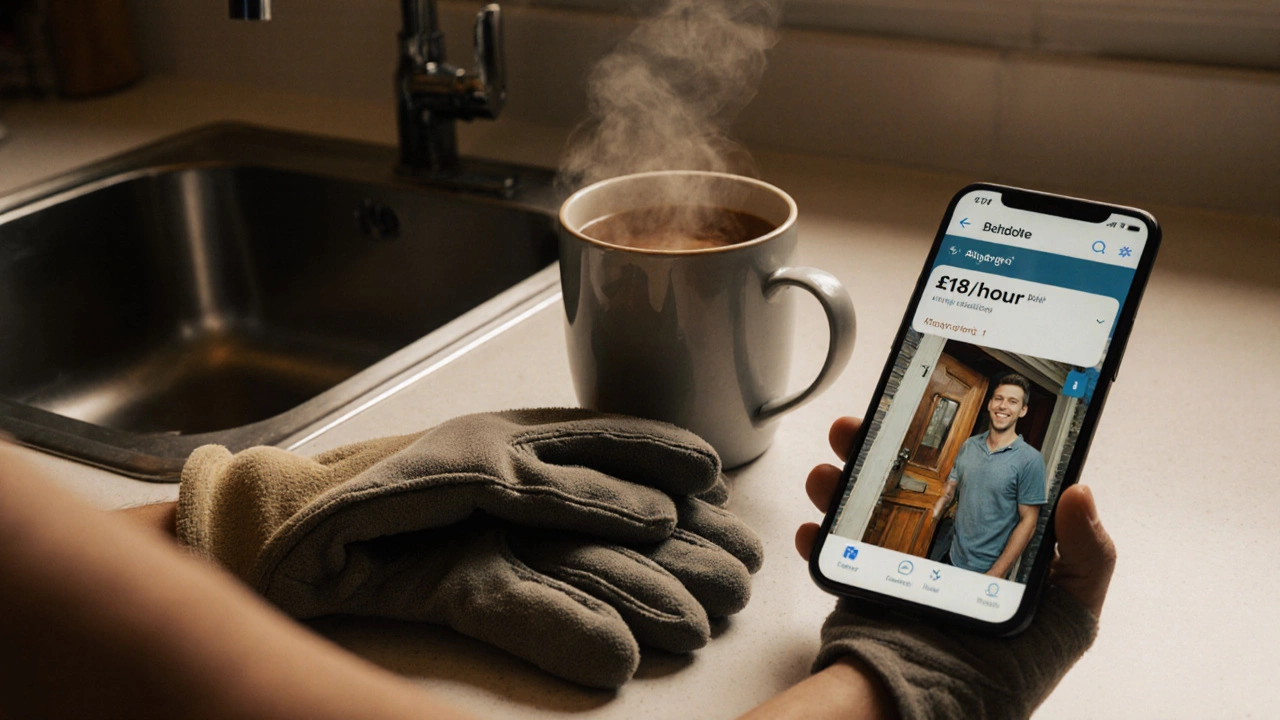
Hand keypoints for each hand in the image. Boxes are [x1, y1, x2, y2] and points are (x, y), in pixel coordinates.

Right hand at [799, 416, 1116, 719]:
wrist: (932, 716)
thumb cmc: (1009, 676)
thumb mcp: (1069, 616)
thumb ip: (1086, 556)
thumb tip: (1080, 492)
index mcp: (994, 543)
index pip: (978, 477)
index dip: (957, 441)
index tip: (938, 407)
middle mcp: (944, 546)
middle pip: (909, 480)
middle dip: (880, 447)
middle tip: (865, 426)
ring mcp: (899, 564)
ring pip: (864, 507)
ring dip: (841, 481)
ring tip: (831, 470)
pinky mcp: (864, 585)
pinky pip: (834, 551)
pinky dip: (816, 535)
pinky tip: (813, 527)